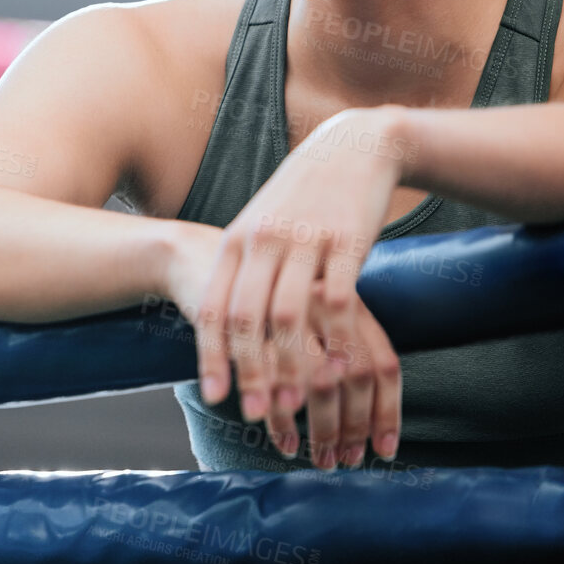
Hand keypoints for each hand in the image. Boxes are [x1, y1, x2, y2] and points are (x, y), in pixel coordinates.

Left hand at [194, 107, 406, 466]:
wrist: (352, 148)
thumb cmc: (300, 199)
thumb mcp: (260, 228)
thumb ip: (241, 272)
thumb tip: (220, 325)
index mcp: (236, 242)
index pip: (216, 308)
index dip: (212, 356)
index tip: (215, 397)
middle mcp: (264, 241)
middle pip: (248, 318)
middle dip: (249, 372)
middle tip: (256, 415)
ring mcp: (304, 240)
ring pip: (290, 316)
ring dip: (291, 367)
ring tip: (296, 406)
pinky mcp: (346, 241)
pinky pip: (339, 301)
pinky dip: (336, 340)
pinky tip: (341, 371)